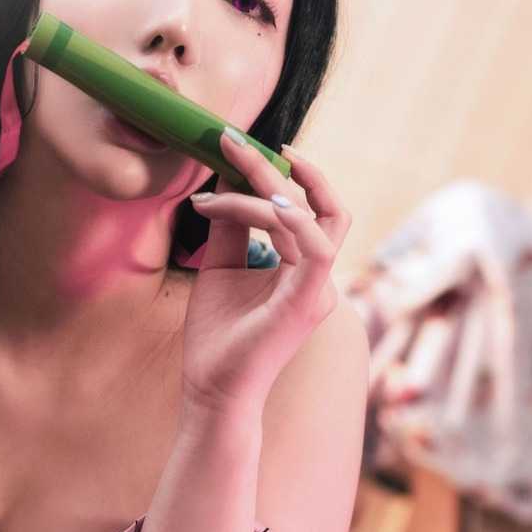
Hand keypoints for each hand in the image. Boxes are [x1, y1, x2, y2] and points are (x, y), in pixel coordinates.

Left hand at [179, 130, 351, 413]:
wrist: (212, 390)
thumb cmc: (217, 337)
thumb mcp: (219, 266)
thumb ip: (230, 225)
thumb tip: (227, 178)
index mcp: (303, 268)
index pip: (306, 208)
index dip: (279, 174)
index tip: (238, 148)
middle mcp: (318, 276)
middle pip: (318, 205)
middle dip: (274, 167)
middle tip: (231, 140)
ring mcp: (319, 289)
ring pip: (308, 218)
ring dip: (265, 190)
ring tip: (220, 178)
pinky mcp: (308, 302)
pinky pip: (314, 247)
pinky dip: (286, 220)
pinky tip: (254, 205)